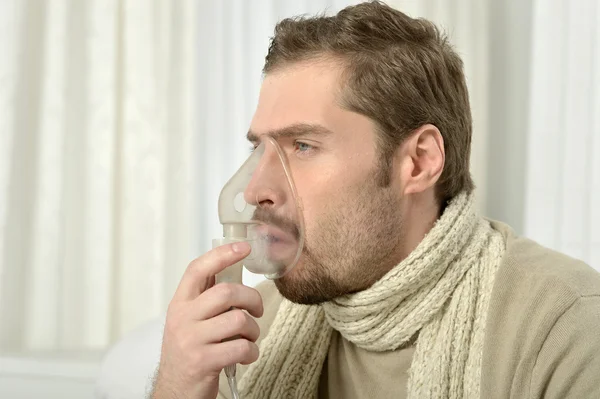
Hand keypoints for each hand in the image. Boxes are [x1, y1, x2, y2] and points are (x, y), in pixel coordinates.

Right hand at [151, 242, 262, 398]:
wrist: (175, 390)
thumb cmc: (190, 351)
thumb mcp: (191, 320)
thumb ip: (208, 297)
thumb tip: (235, 269)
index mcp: (180, 303)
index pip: (198, 269)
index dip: (222, 255)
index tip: (244, 247)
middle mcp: (182, 318)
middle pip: (226, 292)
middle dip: (251, 299)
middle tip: (256, 310)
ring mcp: (191, 340)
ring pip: (238, 319)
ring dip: (253, 330)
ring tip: (248, 337)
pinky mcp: (203, 362)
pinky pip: (241, 347)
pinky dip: (252, 351)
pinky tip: (246, 355)